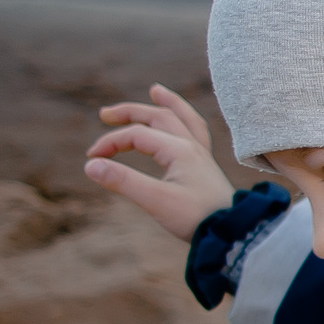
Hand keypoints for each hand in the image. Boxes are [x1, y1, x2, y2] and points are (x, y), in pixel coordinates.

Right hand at [86, 85, 236, 239]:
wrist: (233, 232)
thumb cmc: (197, 217)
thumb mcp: (155, 200)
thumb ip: (123, 181)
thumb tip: (90, 165)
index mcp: (180, 150)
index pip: (137, 135)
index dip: (110, 143)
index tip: (92, 160)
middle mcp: (192, 147)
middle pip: (160, 117)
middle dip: (131, 112)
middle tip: (105, 114)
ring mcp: (202, 156)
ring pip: (184, 120)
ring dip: (167, 104)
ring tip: (155, 91)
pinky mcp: (205, 168)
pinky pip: (196, 133)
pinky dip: (185, 120)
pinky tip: (181, 123)